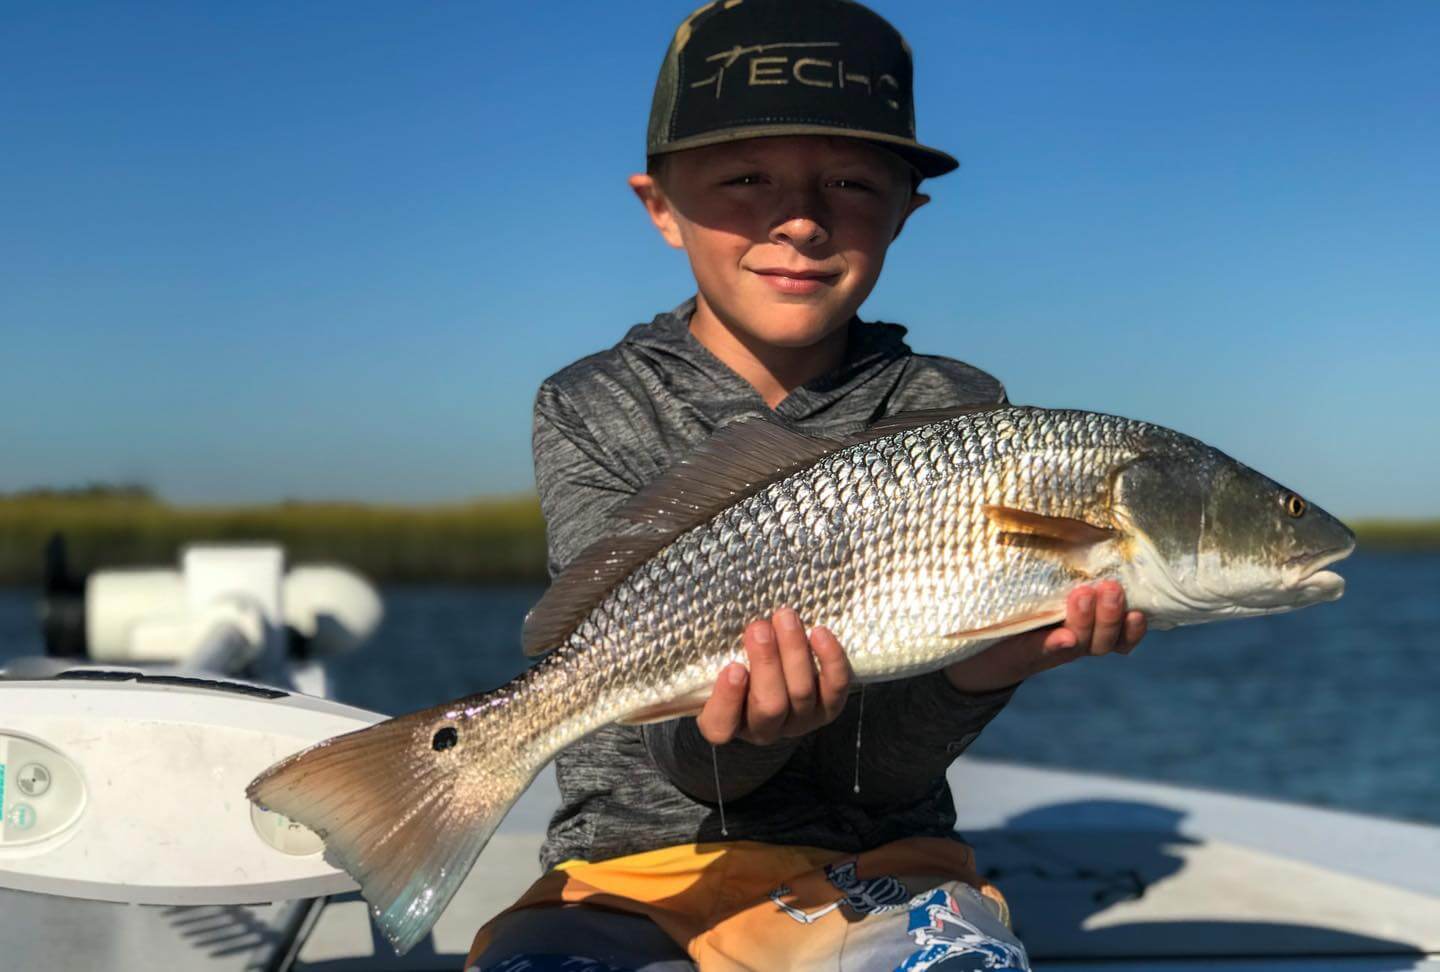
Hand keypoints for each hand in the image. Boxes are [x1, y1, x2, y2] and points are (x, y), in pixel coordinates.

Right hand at [697, 607, 852, 745]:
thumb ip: (708, 656)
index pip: (721, 726)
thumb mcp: (714, 666)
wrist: (776, 678)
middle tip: (758, 628)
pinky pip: (835, 687)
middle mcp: (764, 729)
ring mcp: (799, 721)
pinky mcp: (828, 707)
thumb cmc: (734, 667)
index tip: (733, 668)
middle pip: (769, 706)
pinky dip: (830, 660)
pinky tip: (819, 633)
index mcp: (727, 724)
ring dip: (794, 651)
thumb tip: (711, 625)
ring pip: (801, 692)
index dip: (727, 700)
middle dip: (766, 663)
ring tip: (785, 618)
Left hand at [945, 580, 1146, 693]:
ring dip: (1086, 622)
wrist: (980, 648)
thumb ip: (1070, 565)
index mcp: (1090, 626)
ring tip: (1083, 595)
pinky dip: (1054, 643)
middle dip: (1111, 615)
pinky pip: (1039, 649)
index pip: (1123, 634)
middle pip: (1105, 639)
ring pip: (1080, 644)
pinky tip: (1064, 637)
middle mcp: (1077, 641)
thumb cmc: (1021, 604)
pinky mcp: (1021, 652)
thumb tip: (1090, 520)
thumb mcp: (1049, 582)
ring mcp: (1051, 648)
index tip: (1138, 611)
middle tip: (1110, 588)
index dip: (1134, 628)